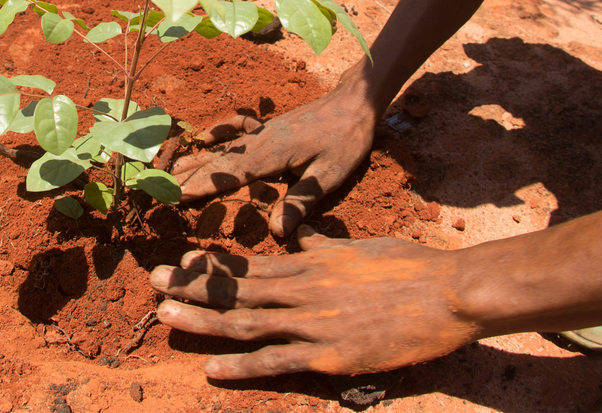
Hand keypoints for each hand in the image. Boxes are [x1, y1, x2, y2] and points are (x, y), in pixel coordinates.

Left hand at [150, 226, 479, 378]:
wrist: (446, 292)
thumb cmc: (406, 264)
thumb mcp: (357, 246)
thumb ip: (321, 244)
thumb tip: (296, 232)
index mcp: (311, 263)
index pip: (251, 263)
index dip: (213, 265)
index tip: (182, 260)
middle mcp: (304, 290)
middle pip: (238, 289)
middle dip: (193, 287)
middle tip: (155, 281)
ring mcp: (314, 324)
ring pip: (246, 322)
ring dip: (203, 320)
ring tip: (165, 315)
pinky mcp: (331, 357)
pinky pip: (277, 364)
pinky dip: (242, 367)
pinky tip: (211, 370)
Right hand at [174, 83, 378, 236]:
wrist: (354, 103)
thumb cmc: (345, 140)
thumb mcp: (330, 175)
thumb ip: (301, 200)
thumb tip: (276, 232)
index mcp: (272, 153)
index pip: (230, 174)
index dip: (201, 187)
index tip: (174, 196)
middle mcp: (260, 141)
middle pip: (217, 161)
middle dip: (187, 176)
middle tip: (156, 190)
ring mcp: (262, 132)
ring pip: (221, 149)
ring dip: (195, 160)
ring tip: (167, 170)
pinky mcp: (268, 128)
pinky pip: (235, 133)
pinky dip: (216, 136)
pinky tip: (204, 138)